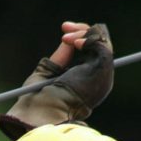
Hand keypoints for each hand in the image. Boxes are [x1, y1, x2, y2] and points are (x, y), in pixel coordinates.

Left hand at [0, 21, 113, 139]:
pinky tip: (75, 43)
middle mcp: (98, 78)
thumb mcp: (48, 72)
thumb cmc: (37, 100)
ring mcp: (102, 76)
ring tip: (67, 38)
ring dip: (84, 33)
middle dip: (83, 30)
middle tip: (65, 27)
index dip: (82, 35)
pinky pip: (103, 46)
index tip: (64, 28)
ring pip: (103, 42)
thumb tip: (66, 40)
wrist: (39, 112)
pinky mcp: (101, 72)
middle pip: (101, 43)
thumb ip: (61, 57)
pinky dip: (89, 38)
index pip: (93, 50)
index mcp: (87, 80)